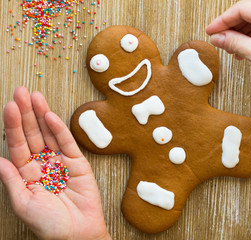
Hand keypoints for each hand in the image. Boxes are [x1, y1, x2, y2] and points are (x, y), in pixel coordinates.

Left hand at [0, 87, 110, 239]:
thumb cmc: (50, 225)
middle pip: (32, 134)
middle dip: (26, 113)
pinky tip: (50, 116)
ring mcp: (60, 161)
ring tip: (35, 97)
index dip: (13, 125)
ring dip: (41, 115)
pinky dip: (59, 129)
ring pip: (49, 134)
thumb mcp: (24, 203)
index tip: (10, 107)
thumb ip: (12, 179)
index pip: (17, 145)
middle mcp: (43, 164)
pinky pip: (67, 142)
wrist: (78, 233)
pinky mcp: (78, 162)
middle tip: (21, 92)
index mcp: (27, 174)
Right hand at [206, 0, 250, 92]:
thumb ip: (236, 43)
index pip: (242, 9)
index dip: (222, 21)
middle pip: (248, 12)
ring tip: (232, 49)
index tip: (210, 32)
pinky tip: (245, 48)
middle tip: (219, 41)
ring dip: (241, 32)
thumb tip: (217, 38)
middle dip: (231, 27)